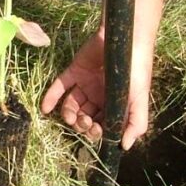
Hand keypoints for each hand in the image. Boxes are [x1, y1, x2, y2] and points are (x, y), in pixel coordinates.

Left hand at [40, 27, 152, 149]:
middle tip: (85, 122)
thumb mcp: (140, 99)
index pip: (101, 125)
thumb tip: (125, 146)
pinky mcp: (74, 71)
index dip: (96, 132)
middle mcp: (98, 97)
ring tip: (71, 116)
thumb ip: (137, 123)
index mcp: (113, 105)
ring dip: (68, 115)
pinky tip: (45, 108)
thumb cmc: (136, 70)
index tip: (96, 130)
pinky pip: (60, 87)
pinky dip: (50, 98)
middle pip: (85, 118)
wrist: (124, 39)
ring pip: (72, 106)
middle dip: (83, 125)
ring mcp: (85, 84)